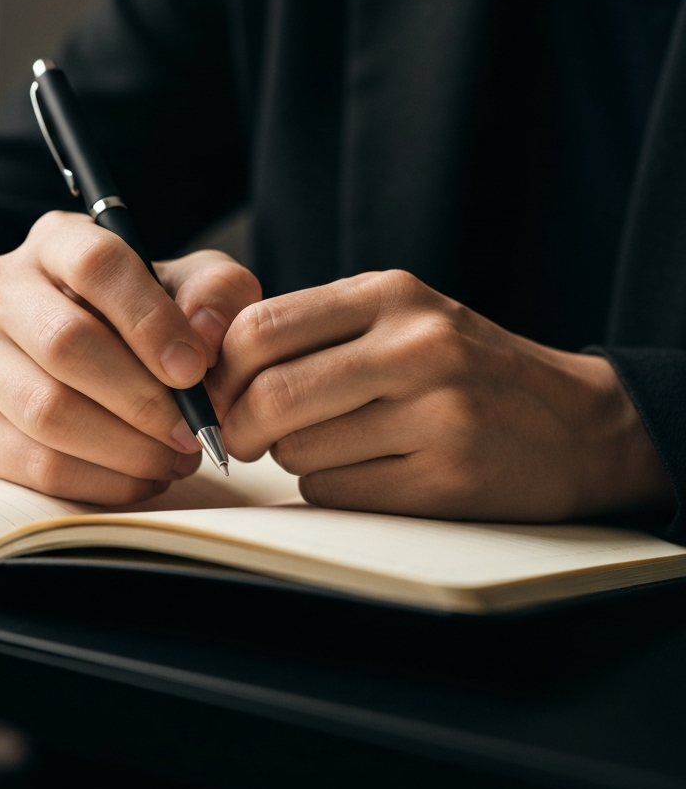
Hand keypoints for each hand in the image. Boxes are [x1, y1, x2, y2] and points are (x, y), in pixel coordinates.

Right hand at [0, 211, 260, 503]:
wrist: (107, 363)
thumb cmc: (154, 321)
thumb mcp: (196, 290)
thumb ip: (216, 294)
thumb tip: (204, 331)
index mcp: (57, 241)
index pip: (96, 266)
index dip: (149, 321)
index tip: (193, 370)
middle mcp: (1, 289)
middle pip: (66, 344)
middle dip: (141, 398)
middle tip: (192, 430)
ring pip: (47, 411)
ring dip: (126, 447)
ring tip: (175, 456)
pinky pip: (35, 464)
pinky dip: (101, 482)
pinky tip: (143, 477)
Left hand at [207, 270, 673, 520]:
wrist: (576, 424)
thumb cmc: (466, 370)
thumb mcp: (401, 318)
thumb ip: (315, 330)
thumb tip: (213, 366)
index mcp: (391, 296)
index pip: (259, 328)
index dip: (221, 371)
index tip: (219, 392)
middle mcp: (415, 347)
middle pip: (269, 396)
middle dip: (238, 426)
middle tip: (244, 437)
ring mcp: (437, 415)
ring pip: (297, 452)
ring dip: (293, 459)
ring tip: (336, 445)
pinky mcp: (447, 480)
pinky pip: (335, 492)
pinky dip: (331, 488)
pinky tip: (370, 471)